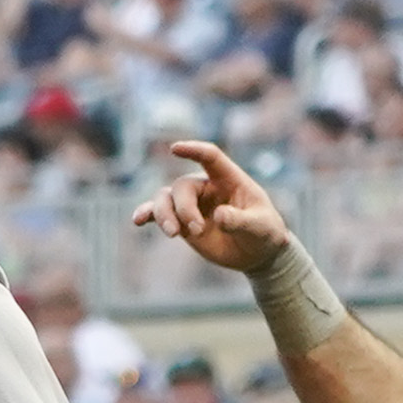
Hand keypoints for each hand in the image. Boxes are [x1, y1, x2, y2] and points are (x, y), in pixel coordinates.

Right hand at [132, 138, 299, 274]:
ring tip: (173, 234)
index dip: (193, 150)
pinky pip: (159, 214)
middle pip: (182, 186)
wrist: (257, 253)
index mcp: (229, 179)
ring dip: (162, 214)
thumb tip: (219, 217)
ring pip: (165, 198)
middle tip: (196, 231)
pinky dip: (147, 214)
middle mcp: (207, 188)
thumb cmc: (264, 233)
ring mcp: (192, 205)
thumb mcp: (260, 227)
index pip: (210, 157)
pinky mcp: (183, 222)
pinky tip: (138, 220)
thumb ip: (240, 221)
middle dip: (184, 209)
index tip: (175, 149)